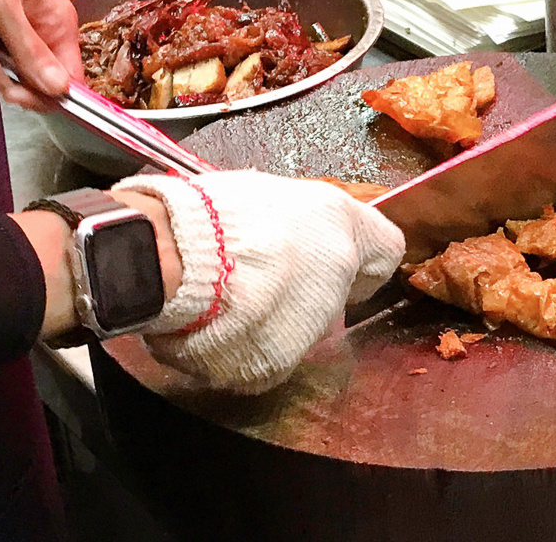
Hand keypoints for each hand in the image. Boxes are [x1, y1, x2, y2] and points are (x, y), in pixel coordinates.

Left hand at [0, 0, 81, 109]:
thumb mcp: (2, 1)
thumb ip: (29, 47)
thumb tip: (60, 89)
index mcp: (59, 24)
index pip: (73, 78)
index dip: (53, 95)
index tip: (24, 99)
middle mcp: (45, 34)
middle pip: (43, 84)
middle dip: (17, 85)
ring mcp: (22, 37)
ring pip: (17, 77)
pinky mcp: (0, 37)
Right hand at [112, 171, 405, 393]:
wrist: (168, 254)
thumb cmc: (207, 212)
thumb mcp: (261, 193)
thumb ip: (294, 221)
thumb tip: (288, 235)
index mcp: (339, 220)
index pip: (387, 248)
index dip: (364, 261)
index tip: (340, 265)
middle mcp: (338, 270)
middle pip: (336, 295)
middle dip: (307, 294)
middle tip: (261, 282)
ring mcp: (312, 321)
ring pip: (300, 331)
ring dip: (273, 322)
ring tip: (225, 303)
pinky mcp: (276, 362)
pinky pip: (264, 361)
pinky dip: (242, 351)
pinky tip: (214, 329)